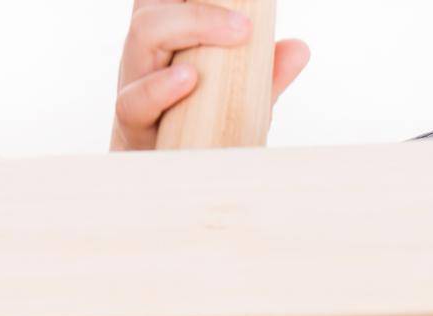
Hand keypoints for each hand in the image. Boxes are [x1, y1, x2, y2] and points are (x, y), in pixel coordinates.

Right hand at [110, 0, 310, 152]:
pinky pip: (134, 100)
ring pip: (144, 34)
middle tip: (247, 19)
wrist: (166, 180)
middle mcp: (145, 53)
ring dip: (191, 26)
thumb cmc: (198, 129)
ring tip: (237, 32)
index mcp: (167, 37)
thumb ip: (264, 73)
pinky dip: (161, 88)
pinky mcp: (132, 123)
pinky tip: (188, 79)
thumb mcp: (235, 97)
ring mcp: (134, 84)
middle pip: (156, 6)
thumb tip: (300, 48)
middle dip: (201, 6)